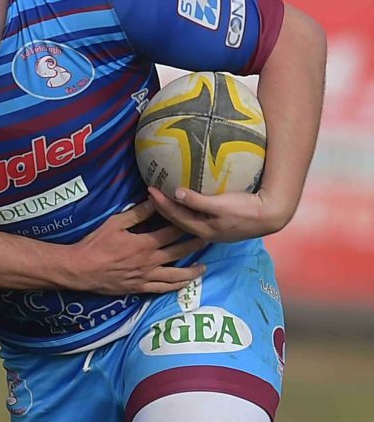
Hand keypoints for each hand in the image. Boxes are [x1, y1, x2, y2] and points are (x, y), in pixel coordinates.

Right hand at [69, 201, 205, 294]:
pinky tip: (184, 284)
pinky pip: (163, 289)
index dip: (185, 225)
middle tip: (210, 240)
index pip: (172, 232)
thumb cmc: (95, 244)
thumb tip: (155, 200)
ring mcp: (147, 277)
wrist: (81, 269)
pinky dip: (176, 287)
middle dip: (195, 245)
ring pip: (176, 275)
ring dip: (191, 271)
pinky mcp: (140, 288)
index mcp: (145, 243)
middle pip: (179, 253)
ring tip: (203, 267)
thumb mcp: (115, 223)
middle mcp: (150, 261)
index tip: (196, 219)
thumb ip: (137, 214)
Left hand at [148, 187, 288, 242]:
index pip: (174, 215)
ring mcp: (212, 230)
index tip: (149, 189)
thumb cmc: (247, 209)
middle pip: (176, 220)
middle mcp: (204, 232)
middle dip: (162, 208)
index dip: (160, 203)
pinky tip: (184, 203)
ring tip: (161, 198)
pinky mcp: (219, 225)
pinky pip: (195, 217)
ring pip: (185, 220)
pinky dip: (185, 210)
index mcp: (202, 229)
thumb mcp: (220, 205)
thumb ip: (197, 200)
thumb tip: (176, 193)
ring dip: (172, 210)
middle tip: (150, 193)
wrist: (271, 215)